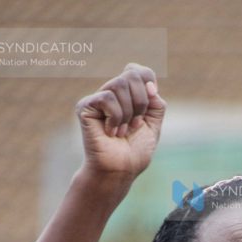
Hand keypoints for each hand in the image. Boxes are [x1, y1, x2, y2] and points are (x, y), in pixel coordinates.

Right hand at [75, 63, 165, 179]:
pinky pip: (107, 98)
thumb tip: (150, 85)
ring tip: (122, 131)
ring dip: (127, 113)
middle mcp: (111, 93)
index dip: (148, 82)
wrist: (120, 170)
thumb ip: (156, 104)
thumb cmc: (134, 152)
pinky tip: (110, 132)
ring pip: (118, 85)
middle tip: (135, 124)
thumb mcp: (154, 125)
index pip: (138, 71)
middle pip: (132, 75)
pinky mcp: (85, 107)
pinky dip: (115, 117)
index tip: (149, 103)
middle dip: (141, 102)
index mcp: (127, 96)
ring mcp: (97, 99)